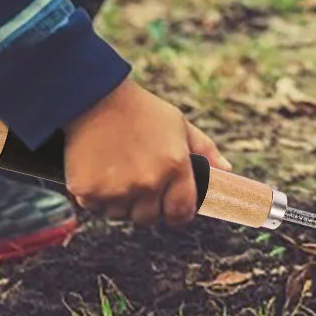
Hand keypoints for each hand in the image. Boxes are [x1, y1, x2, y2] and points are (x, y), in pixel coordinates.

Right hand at [63, 76, 231, 227]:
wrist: (95, 97)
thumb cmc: (141, 111)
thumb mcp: (179, 124)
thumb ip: (205, 151)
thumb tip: (227, 172)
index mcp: (174, 165)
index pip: (182, 212)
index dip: (177, 211)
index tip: (170, 204)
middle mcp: (148, 181)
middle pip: (148, 218)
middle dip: (145, 204)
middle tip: (137, 177)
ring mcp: (117, 189)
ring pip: (120, 215)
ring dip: (120, 200)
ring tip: (117, 168)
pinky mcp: (88, 191)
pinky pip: (96, 208)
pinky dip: (96, 195)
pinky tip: (99, 168)